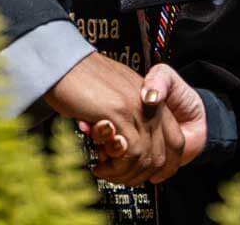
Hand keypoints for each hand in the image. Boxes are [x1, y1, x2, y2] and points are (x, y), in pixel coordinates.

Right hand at [42, 53, 182, 184]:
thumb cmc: (82, 80)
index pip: (175, 139)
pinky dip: (115, 167)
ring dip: (124, 173)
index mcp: (152, 98)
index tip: (153, 177)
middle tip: (119, 177)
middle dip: (140, 175)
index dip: (168, 164)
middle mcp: (148, 103)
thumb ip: (127, 118)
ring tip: (105, 171)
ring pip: (145, 157)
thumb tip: (126, 147)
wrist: (64, 62)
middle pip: (161, 153)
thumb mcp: (116, 98)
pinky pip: (129, 152)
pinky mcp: (119, 113)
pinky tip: (100, 165)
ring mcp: (136, 107)